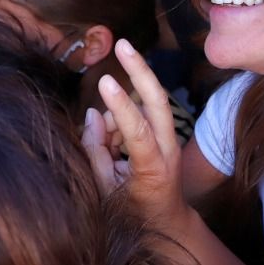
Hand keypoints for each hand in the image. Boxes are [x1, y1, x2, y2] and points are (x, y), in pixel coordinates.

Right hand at [83, 39, 193, 229]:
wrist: (167, 219)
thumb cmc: (132, 210)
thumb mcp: (106, 190)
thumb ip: (96, 152)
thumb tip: (93, 115)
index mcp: (154, 169)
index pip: (139, 132)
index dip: (122, 106)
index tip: (105, 81)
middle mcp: (168, 148)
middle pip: (158, 100)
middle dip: (140, 69)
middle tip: (123, 45)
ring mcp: (170, 137)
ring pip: (144, 105)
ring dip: (118, 112)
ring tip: (107, 146)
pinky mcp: (165, 131)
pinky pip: (140, 113)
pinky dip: (121, 119)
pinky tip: (113, 144)